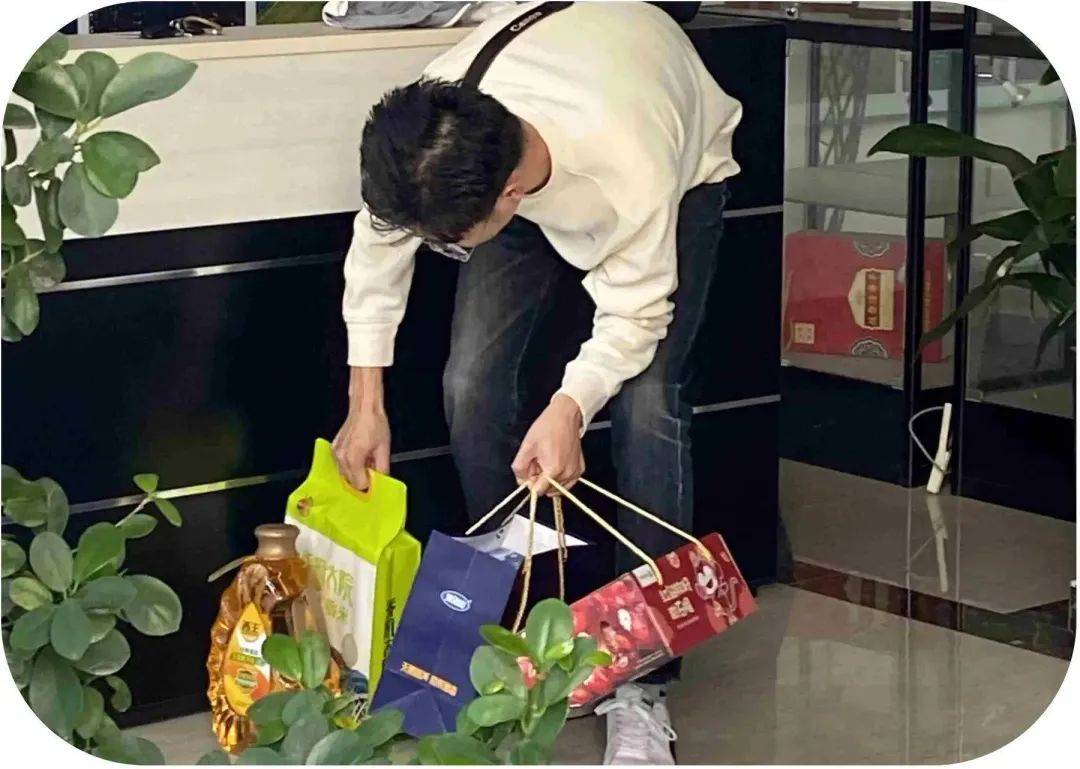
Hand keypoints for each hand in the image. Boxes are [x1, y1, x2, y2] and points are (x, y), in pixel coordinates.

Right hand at [332, 367, 389, 489]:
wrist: (364, 408)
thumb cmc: (374, 424)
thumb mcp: (384, 449)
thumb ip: (382, 469)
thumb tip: (382, 481)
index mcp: (353, 459)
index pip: (360, 485)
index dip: (370, 484)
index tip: (376, 480)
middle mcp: (341, 458)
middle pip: (351, 482)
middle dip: (363, 478)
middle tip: (373, 468)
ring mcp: (335, 453)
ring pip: (345, 474)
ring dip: (356, 472)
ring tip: (367, 459)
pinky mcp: (334, 449)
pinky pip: (341, 464)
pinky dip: (350, 464)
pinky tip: (360, 456)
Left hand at [511, 394, 584, 494]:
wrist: (565, 416)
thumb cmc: (548, 427)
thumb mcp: (527, 446)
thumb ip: (520, 468)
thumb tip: (521, 481)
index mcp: (554, 469)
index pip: (538, 491)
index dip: (530, 482)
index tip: (530, 471)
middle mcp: (567, 474)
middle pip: (547, 489)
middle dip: (539, 479)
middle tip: (538, 461)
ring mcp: (575, 473)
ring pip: (556, 488)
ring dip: (549, 478)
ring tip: (547, 460)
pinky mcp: (580, 470)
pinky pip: (566, 483)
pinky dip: (559, 477)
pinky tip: (555, 462)